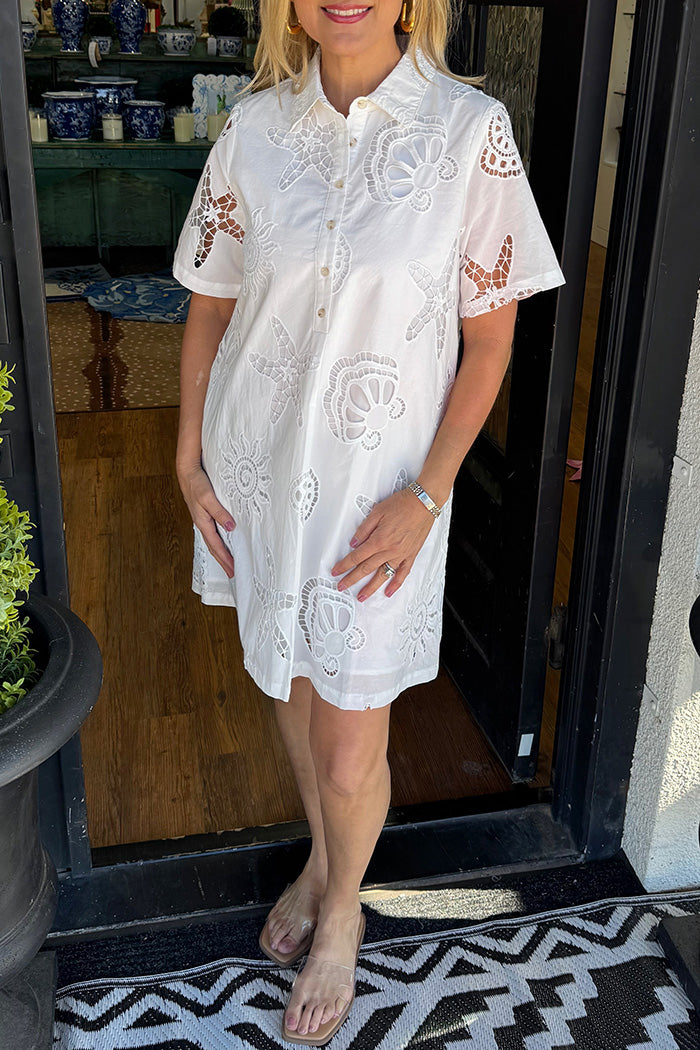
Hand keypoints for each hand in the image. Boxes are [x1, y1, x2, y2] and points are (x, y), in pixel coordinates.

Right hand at [177, 463, 235, 578]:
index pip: (216, 546)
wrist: (187, 472)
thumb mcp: (208, 498)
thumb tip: (231, 528)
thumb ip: (219, 513)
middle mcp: (202, 524)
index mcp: (203, 523)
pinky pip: (213, 533)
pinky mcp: (205, 515)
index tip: (233, 570)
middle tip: (232, 573)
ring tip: (229, 562)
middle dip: (223, 561)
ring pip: (213, 541)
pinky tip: (224, 542)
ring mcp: (203, 520)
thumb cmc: (197, 484)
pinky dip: (219, 542)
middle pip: (214, 548)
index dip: (225, 559)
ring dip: (221, 553)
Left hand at [331, 488, 435, 600]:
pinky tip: (389, 591)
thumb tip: (354, 543)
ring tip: (362, 596)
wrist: (424, 503)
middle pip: (366, 568)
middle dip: (352, 579)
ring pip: (382, 575)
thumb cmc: (402, 504)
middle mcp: (389, 550)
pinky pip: (402, 573)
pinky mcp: (410, 555)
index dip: (344, 565)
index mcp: (378, 539)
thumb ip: (364, 529)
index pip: (357, 556)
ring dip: (371, 587)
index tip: (337, 571)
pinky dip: (396, 584)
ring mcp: (400, 554)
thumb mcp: (377, 512)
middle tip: (342, 586)